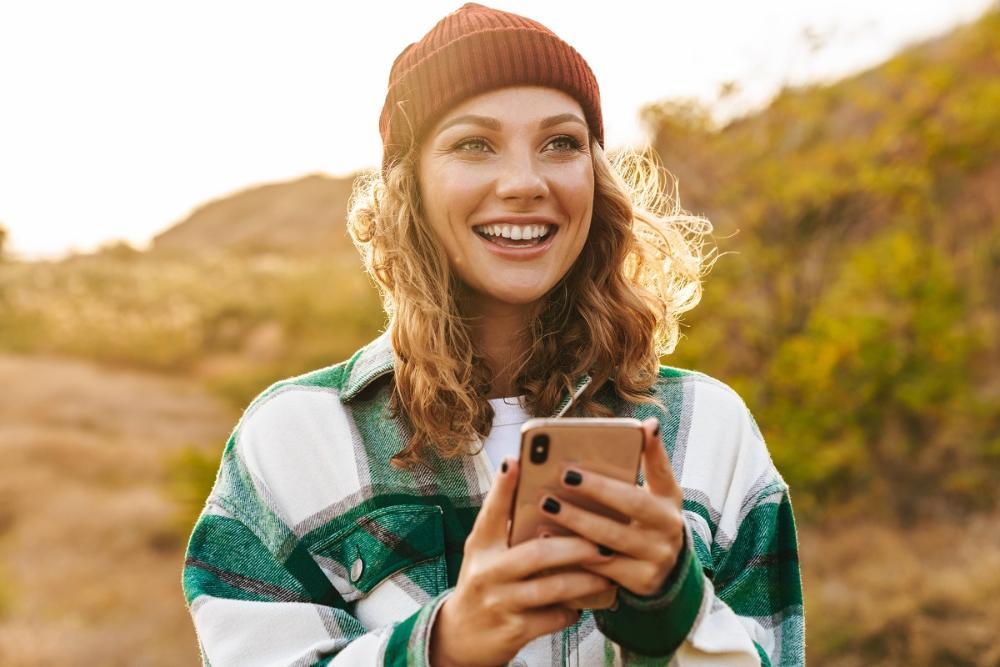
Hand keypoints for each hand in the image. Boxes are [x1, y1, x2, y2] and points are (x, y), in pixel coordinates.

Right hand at [430, 457, 615, 666]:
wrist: (459, 637)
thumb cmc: (483, 583)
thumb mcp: (485, 553)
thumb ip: (507, 528)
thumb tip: (548, 497)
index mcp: (480, 545)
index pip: (492, 511)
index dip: (503, 486)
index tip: (515, 460)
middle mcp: (487, 571)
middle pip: (537, 552)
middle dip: (576, 546)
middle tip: (604, 541)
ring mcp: (500, 601)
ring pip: (553, 587)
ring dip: (586, 579)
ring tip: (608, 572)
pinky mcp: (514, 630)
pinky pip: (554, 617)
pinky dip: (573, 609)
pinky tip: (584, 603)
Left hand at [537, 418, 685, 596]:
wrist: (663, 571)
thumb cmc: (645, 521)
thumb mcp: (652, 494)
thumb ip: (644, 463)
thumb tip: (647, 424)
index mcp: (669, 499)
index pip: (663, 471)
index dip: (656, 450)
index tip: (646, 427)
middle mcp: (669, 527)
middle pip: (632, 504)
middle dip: (598, 489)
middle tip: (565, 475)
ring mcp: (657, 557)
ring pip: (612, 538)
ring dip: (577, 521)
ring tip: (547, 505)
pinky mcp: (640, 581)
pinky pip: (600, 566)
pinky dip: (572, 551)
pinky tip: (547, 537)